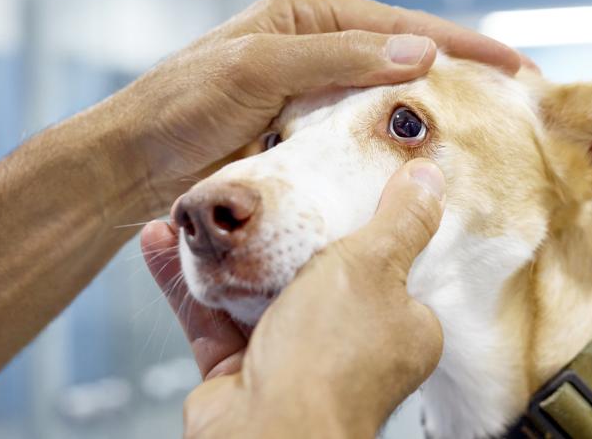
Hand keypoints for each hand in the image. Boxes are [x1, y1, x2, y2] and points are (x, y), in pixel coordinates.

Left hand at [103, 0, 525, 215]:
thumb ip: (337, 58)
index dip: (461, 46)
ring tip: (489, 136)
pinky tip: (424, 163)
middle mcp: (316, 50)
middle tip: (516, 104)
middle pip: (403, 61)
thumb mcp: (258, 68)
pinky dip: (393, 147)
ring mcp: (312, 96)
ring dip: (430, 117)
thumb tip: (420, 51)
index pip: (399, 26)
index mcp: (307, 15)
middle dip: (458, 79)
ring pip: (386, 103)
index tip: (515, 66)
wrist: (133, 166)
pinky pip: (361, 138)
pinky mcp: (305, 137)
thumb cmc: (182, 106)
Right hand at [141, 159, 445, 437]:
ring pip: (255, 290)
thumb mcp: (372, 266)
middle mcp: (349, 347)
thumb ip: (400, 221)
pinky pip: (212, 315)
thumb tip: (429, 177)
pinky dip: (185, 280)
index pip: (390, 268)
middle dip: (278, 234)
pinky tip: (162, 240)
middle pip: (315, 276)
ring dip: (222, 250)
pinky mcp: (242, 371)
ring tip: (198, 209)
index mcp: (399, 328)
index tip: (333, 188)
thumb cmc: (331, 353)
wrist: (266, 432)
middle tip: (256, 194)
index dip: (362, 227)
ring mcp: (293, 360)